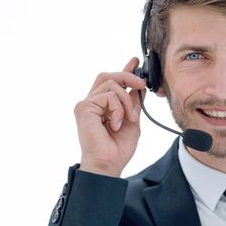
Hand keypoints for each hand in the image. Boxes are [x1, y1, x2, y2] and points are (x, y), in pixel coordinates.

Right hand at [74, 57, 145, 176]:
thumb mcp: (132, 121)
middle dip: (128, 76)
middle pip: (108, 76)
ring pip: (112, 85)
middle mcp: (92, 103)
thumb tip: (139, 87)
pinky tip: (115, 125)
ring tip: (128, 120)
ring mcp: (86, 104)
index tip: (136, 61)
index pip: (112, 82)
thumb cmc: (117, 149)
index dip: (125, 70)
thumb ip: (134, 104)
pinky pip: (108, 96)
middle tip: (141, 85)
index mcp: (102, 106)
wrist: (108, 165)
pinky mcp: (84, 108)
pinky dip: (118, 109)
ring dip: (127, 102)